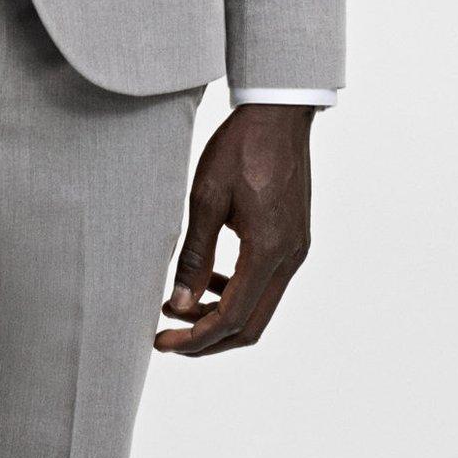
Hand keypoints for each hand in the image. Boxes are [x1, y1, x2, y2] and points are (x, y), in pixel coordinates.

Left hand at [153, 104, 312, 357]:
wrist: (278, 114)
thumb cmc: (240, 148)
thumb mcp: (207, 198)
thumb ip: (195, 255)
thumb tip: (179, 305)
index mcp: (269, 250)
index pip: (232, 317)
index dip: (196, 338)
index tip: (161, 343)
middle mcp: (290, 258)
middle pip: (251, 326)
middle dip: (208, 339)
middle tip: (167, 338)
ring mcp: (296, 250)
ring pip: (260, 307)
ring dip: (221, 315)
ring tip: (178, 305)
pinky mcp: (294, 239)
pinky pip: (266, 283)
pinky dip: (236, 292)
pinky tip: (208, 278)